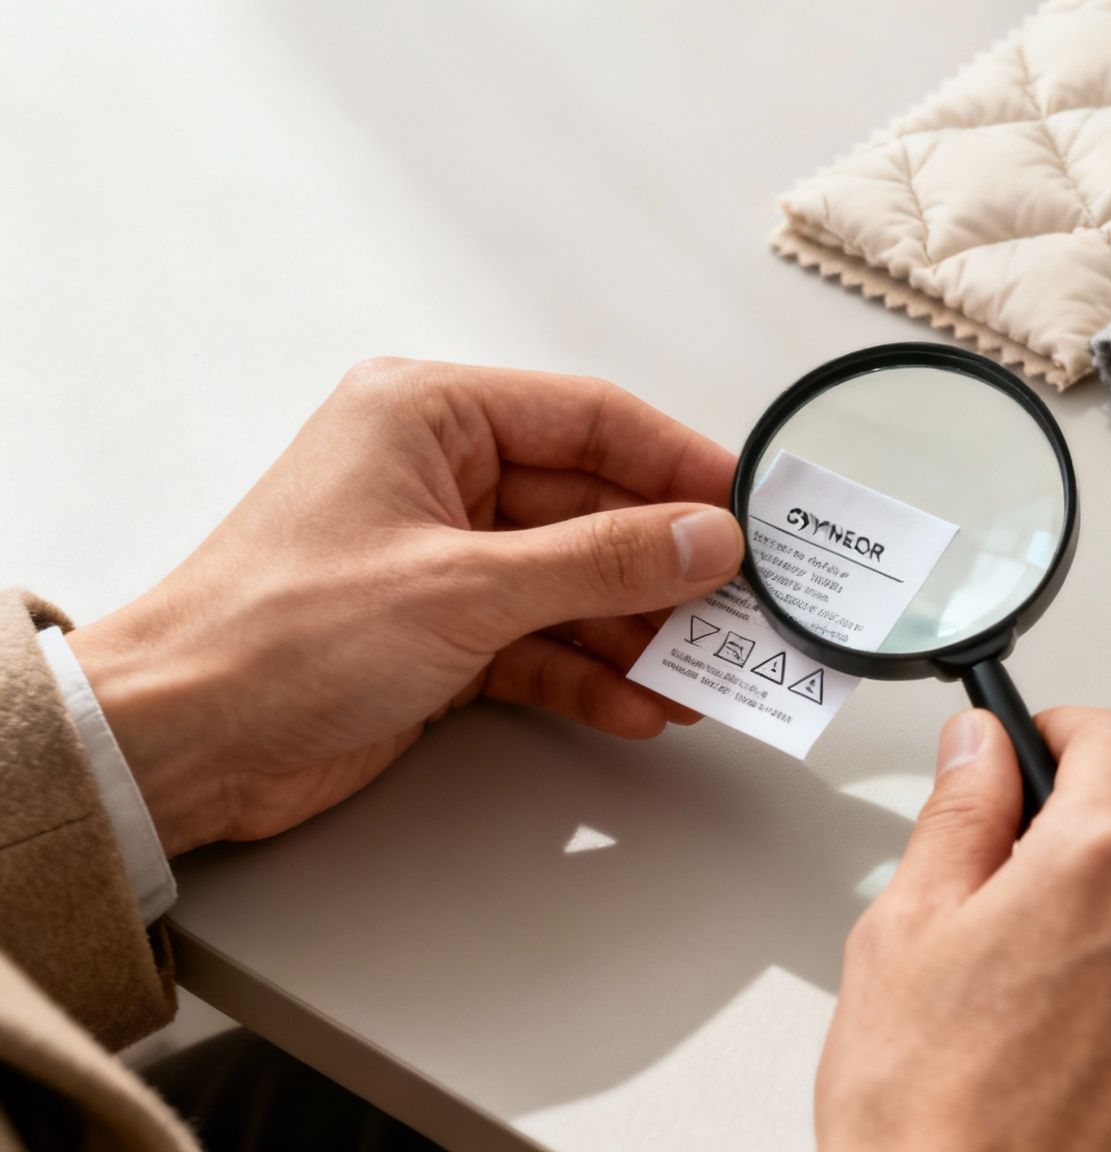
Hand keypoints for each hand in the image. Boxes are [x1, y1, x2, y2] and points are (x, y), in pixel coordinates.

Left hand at [68, 357, 742, 855]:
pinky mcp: (441, 635)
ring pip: (575, 583)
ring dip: (640, 633)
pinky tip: (643, 706)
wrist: (179, 744)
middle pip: (592, 508)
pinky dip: (591, 676)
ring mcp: (443, 559)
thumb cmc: (276, 635)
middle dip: (667, 566)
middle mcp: (439, 477)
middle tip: (746, 605)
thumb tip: (706, 538)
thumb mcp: (464, 588)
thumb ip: (600, 563)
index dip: (679, 464)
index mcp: (429, 416)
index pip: (590, 420)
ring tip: (710, 672)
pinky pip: (543, 643)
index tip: (750, 509)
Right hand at [816, 708, 1110, 1150]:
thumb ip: (958, 816)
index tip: (1041, 753)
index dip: (1069, 735)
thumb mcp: (904, 935)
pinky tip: (1096, 1055)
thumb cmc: (933, 1120)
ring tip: (1051, 1005)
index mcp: (1106, 861)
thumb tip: (980, 751)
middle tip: (1017, 903)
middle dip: (1092, 843)